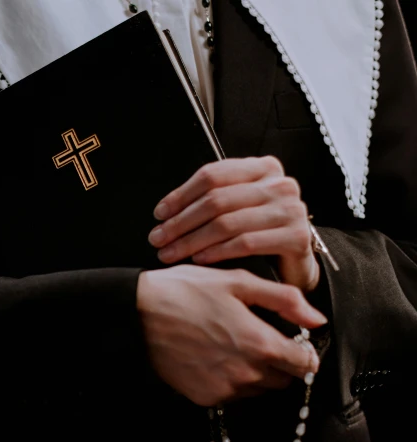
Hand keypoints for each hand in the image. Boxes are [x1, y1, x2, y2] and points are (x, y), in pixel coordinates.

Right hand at [136, 265, 325, 406]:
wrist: (137, 313)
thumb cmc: (186, 291)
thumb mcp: (238, 281)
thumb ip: (284, 300)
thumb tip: (317, 320)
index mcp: (262, 344)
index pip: (306, 365)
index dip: (302, 351)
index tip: (289, 340)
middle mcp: (247, 373)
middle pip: (283, 380)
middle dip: (278, 362)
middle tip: (254, 338)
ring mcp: (225, 389)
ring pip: (257, 389)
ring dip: (253, 372)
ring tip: (228, 344)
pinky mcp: (204, 398)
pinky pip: (230, 395)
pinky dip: (227, 380)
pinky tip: (210, 356)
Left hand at [148, 157, 320, 291]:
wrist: (294, 261)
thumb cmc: (259, 231)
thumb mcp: (236, 206)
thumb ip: (211, 199)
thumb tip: (165, 212)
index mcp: (262, 168)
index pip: (212, 175)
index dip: (181, 195)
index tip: (160, 214)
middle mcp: (279, 184)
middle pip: (217, 200)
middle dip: (181, 222)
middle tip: (158, 238)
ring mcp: (291, 209)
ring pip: (228, 223)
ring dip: (192, 240)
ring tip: (171, 252)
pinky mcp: (296, 236)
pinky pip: (246, 243)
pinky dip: (218, 252)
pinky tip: (199, 258)